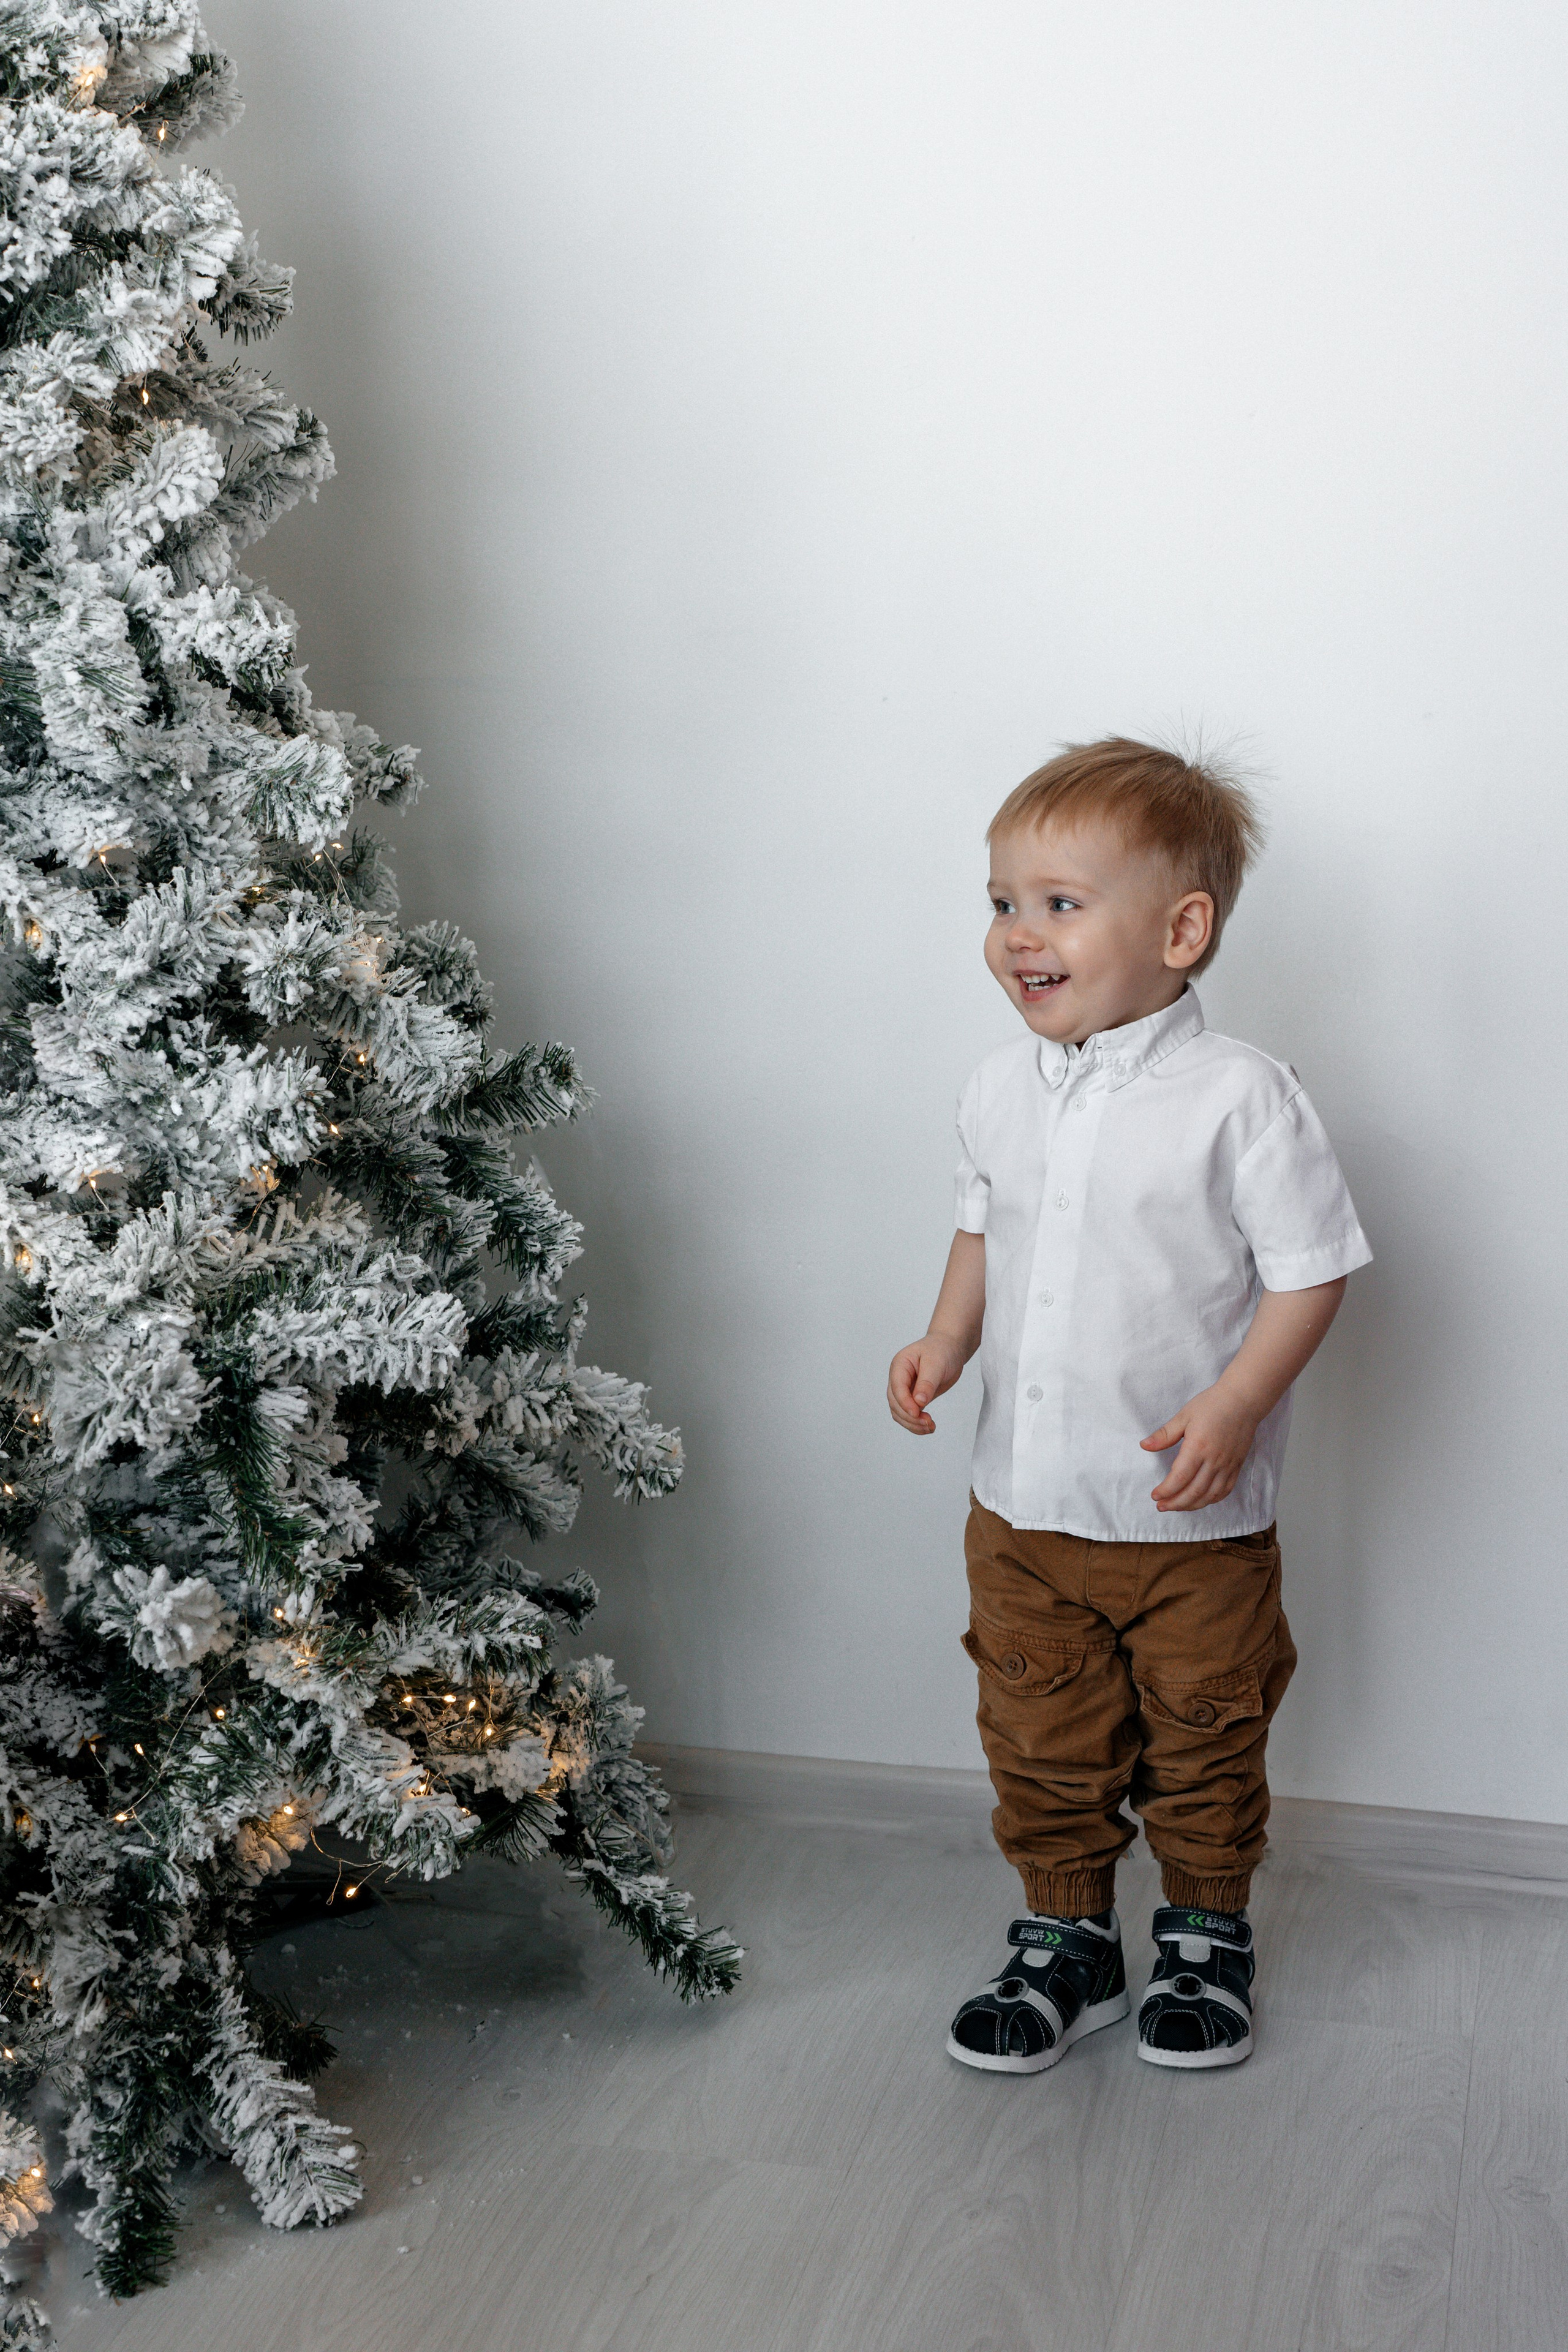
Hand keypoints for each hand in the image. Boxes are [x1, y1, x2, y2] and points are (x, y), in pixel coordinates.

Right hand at [887, 1334, 967, 1434]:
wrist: (950, 1348)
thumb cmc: (942, 1350)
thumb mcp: (936, 1363)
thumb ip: (927, 1383)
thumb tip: (919, 1402)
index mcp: (900, 1365)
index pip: (897, 1388)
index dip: (905, 1403)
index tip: (917, 1413)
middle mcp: (898, 1378)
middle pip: (895, 1403)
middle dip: (910, 1416)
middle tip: (928, 1423)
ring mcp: (905, 1389)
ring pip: (899, 1412)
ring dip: (912, 1423)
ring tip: (930, 1427)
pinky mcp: (913, 1398)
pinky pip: (909, 1414)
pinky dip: (916, 1423)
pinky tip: (928, 1427)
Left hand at [1140, 1384, 1260, 1511]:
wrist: (1243, 1400)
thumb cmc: (1212, 1405)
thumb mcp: (1184, 1415)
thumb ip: (1164, 1434)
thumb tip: (1144, 1445)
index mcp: (1198, 1447)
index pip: (1179, 1477)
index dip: (1166, 1490)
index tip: (1155, 1496)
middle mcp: (1214, 1460)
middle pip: (1194, 1491)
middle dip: (1175, 1503)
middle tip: (1161, 1506)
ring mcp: (1228, 1465)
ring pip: (1210, 1495)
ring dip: (1192, 1505)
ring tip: (1177, 1506)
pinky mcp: (1237, 1466)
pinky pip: (1225, 1490)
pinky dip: (1211, 1500)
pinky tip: (1200, 1500)